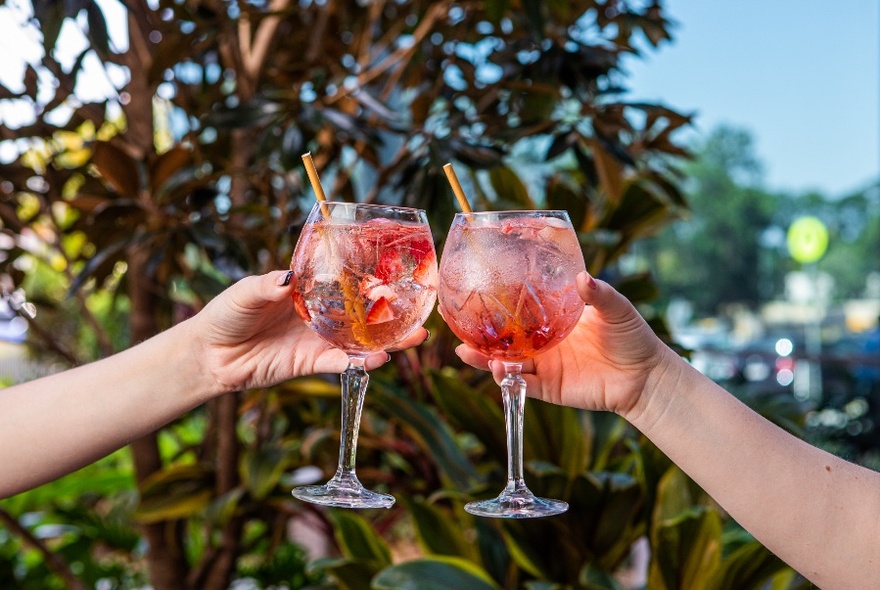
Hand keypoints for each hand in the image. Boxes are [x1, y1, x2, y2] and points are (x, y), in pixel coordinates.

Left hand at [191, 271, 427, 392]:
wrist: (208, 355)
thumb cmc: (225, 314)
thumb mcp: (246, 292)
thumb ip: (269, 285)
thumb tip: (289, 277)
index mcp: (307, 291)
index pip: (346, 283)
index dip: (371, 280)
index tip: (398, 274)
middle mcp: (319, 315)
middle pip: (363, 314)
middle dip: (392, 313)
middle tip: (422, 309)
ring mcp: (317, 340)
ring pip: (360, 341)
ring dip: (387, 341)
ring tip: (413, 337)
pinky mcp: (310, 364)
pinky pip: (340, 364)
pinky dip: (360, 363)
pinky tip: (379, 359)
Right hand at [455, 272, 668, 417]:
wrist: (646, 377)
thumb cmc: (633, 338)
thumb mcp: (617, 309)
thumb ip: (599, 295)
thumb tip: (583, 277)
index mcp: (554, 321)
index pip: (520, 311)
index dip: (498, 304)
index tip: (476, 292)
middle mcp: (544, 343)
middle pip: (504, 339)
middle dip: (479, 335)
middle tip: (456, 326)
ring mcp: (545, 366)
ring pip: (506, 363)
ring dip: (486, 359)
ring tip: (468, 352)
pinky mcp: (549, 389)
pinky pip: (522, 386)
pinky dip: (508, 380)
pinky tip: (498, 369)